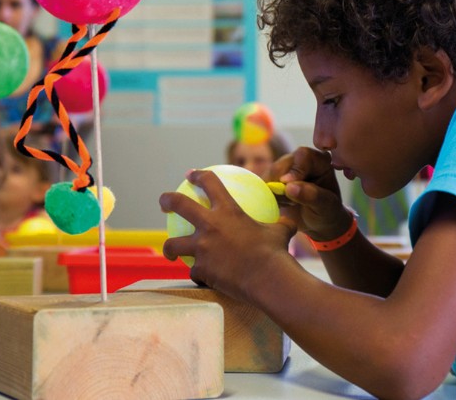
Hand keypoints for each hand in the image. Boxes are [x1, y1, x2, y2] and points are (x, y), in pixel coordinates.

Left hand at [160, 169, 295, 300]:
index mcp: (228, 211)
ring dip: (169, 248)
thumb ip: (282, 221)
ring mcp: (202, 248)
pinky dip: (198, 273)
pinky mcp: (201, 270)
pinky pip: (194, 271)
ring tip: (170, 252)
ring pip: (173, 244)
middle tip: (163, 203)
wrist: (268, 279)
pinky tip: (201, 277)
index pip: (209, 183)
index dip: (198, 176)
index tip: (191, 175)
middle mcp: (210, 226)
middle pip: (179, 205)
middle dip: (167, 200)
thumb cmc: (276, 253)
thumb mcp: (281, 231)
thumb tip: (292, 215)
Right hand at [270, 147, 351, 241]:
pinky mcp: (273, 177)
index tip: (288, 188)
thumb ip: (312, 195)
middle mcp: (301, 159)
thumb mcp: (326, 207)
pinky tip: (281, 204)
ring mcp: (285, 167)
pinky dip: (269, 196)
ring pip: (269, 174)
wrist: (316, 223)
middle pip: (282, 164)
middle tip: (291, 202)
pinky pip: (263, 184)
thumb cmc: (327, 213)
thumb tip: (289, 187)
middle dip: (281, 184)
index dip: (295, 170)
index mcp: (320, 160)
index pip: (303, 156)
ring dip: (274, 192)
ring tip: (289, 204)